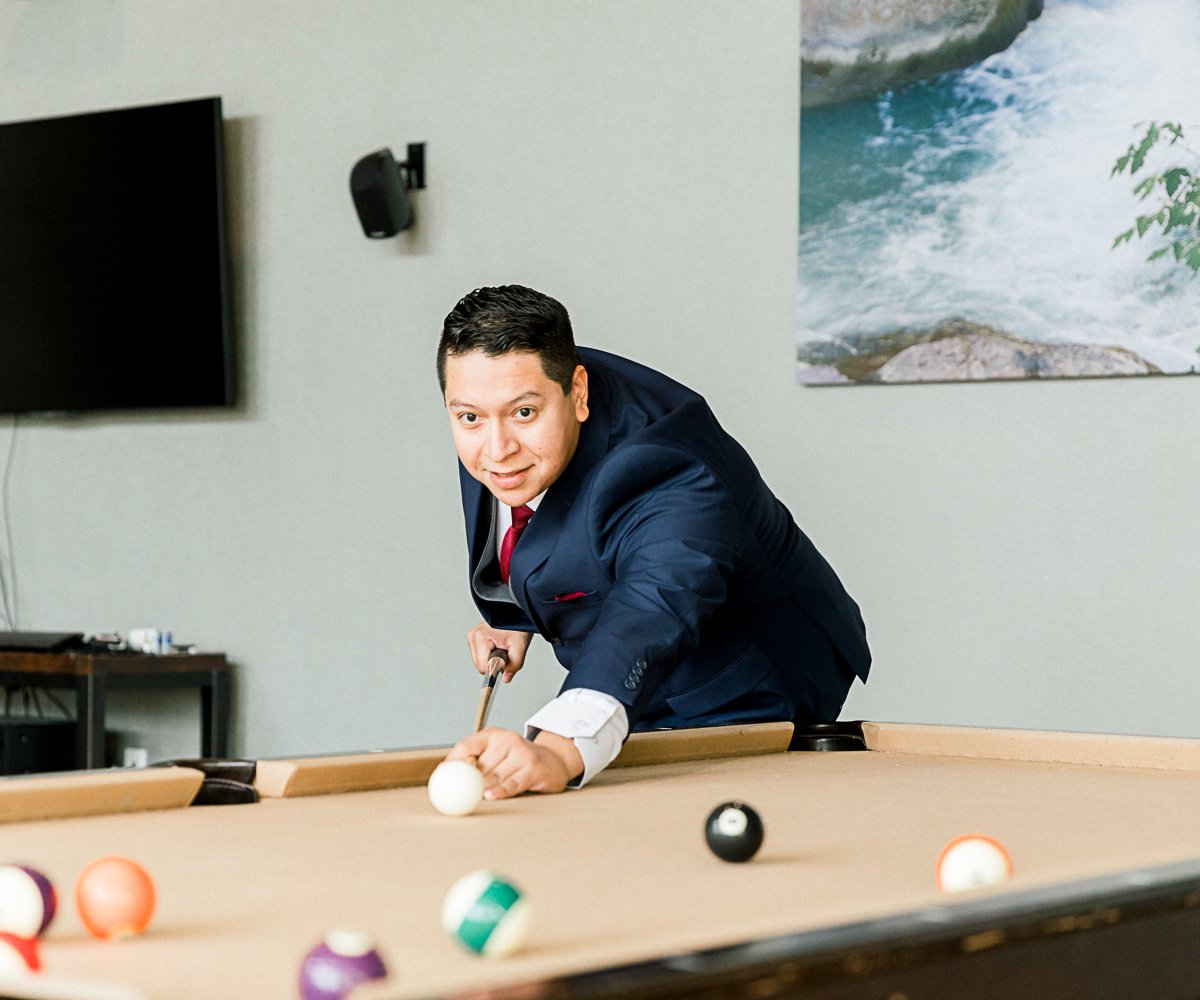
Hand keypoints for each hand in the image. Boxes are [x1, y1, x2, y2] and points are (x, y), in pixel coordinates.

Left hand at [446, 728, 583, 798]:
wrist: (552, 761)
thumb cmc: (516, 761)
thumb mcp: (495, 755)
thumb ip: (474, 763)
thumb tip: (444, 774)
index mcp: (493, 735)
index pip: (467, 745)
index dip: (452, 761)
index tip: (442, 777)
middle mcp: (508, 740)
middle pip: (480, 764)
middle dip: (467, 781)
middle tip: (456, 794)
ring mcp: (522, 753)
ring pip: (495, 776)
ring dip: (483, 790)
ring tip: (475, 798)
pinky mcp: (533, 769)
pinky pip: (512, 784)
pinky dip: (500, 792)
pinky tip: (490, 797)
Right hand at [466, 623, 531, 683]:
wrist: (518, 611)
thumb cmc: (519, 624)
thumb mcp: (520, 646)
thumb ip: (514, 665)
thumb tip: (506, 678)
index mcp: (479, 637)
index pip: (483, 667)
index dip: (497, 667)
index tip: (506, 659)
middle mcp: (473, 636)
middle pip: (480, 665)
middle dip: (495, 662)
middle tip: (506, 649)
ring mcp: (473, 636)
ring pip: (481, 661)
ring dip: (493, 658)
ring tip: (504, 644)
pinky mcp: (475, 637)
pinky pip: (481, 655)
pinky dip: (491, 653)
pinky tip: (499, 643)